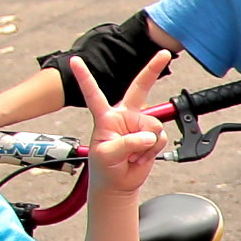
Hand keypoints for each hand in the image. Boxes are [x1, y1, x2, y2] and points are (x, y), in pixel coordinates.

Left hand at [74, 50, 171, 199]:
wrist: (118, 184)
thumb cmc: (104, 168)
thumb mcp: (107, 155)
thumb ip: (127, 143)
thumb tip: (148, 136)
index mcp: (105, 117)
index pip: (93, 94)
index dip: (85, 77)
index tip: (76, 60)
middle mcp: (123, 116)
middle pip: (140, 88)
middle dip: (152, 70)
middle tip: (164, 55)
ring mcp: (138, 126)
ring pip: (153, 125)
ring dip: (146, 145)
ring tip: (132, 155)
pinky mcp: (151, 136)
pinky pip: (160, 137)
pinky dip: (153, 150)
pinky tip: (141, 156)